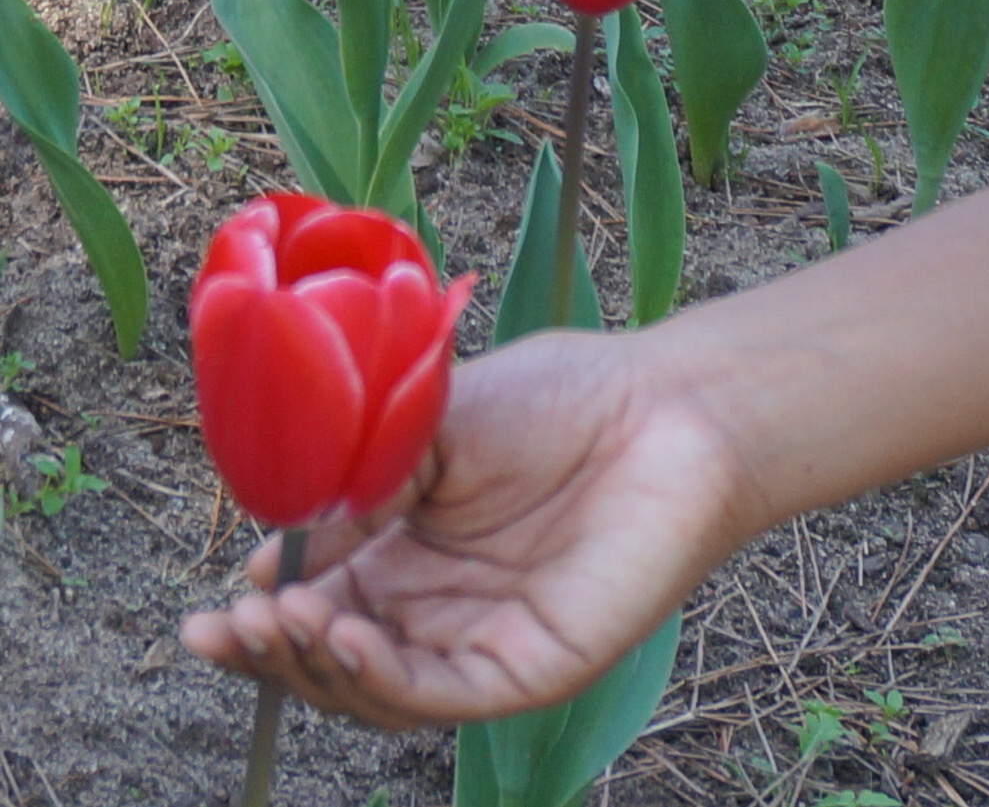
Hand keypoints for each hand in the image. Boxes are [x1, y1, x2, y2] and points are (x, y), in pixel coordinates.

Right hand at [178, 325, 751, 730]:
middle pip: (326, 658)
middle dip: (266, 651)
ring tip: (281, 621)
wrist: (666, 407)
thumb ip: (365, 478)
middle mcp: (432, 606)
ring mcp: (475, 642)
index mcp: (403, 549)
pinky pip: (434, 694)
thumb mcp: (436, 424)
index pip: (311, 601)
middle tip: (223, 629)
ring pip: (369, 688)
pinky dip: (377, 676)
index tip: (218, 599)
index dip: (259, 611)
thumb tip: (281, 539)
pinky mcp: (523, 669)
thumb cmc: (562, 398)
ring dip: (311, 665)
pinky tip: (341, 635)